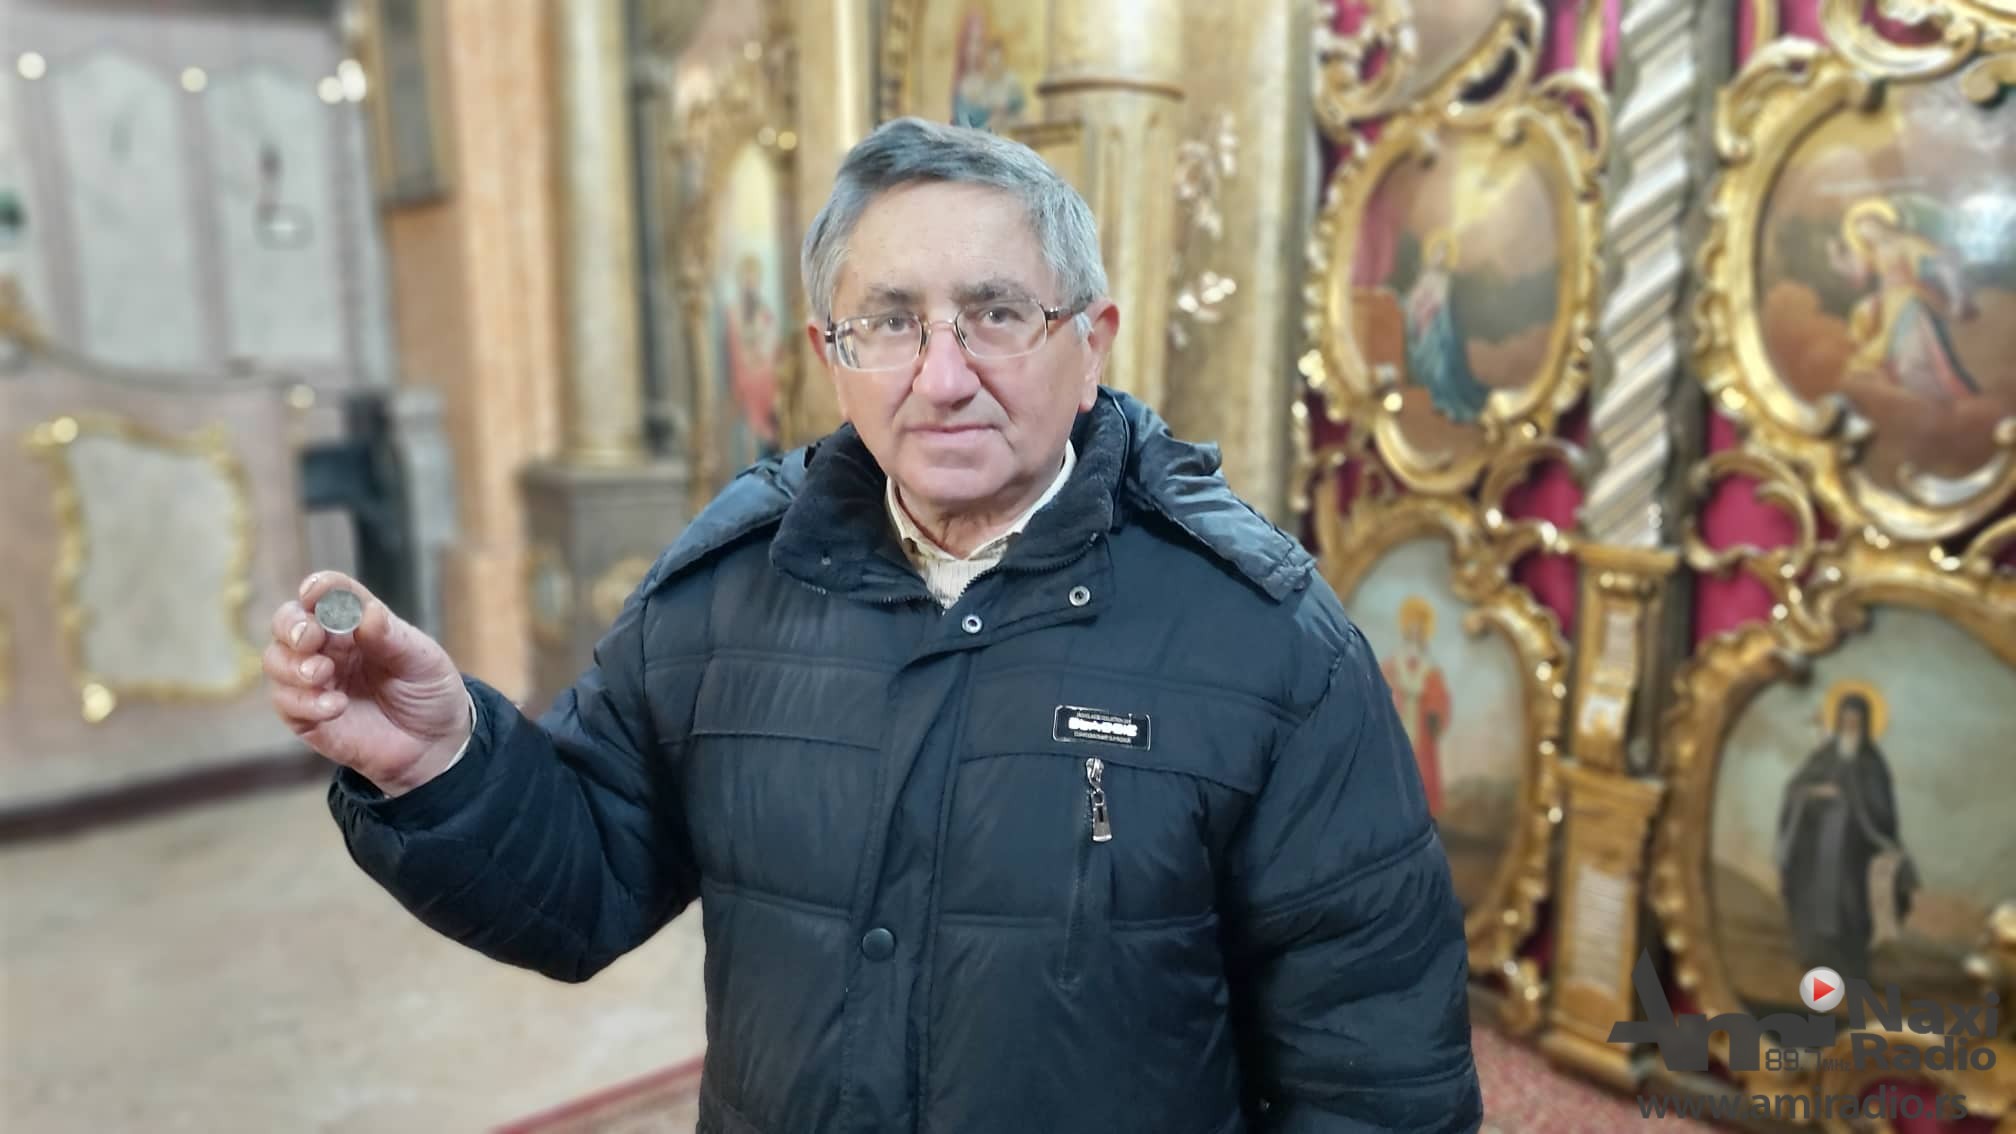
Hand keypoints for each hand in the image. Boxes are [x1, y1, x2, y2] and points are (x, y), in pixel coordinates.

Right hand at [264, 571, 471, 795]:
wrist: (434, 743)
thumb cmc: (428, 690)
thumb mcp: (422, 660)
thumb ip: (392, 637)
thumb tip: (367, 612)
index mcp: (355, 623)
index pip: (328, 594)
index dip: (318, 588)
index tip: (314, 593)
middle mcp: (328, 647)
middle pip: (287, 622)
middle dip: (291, 625)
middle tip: (311, 638)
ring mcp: (314, 681)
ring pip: (276, 660)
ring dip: (293, 665)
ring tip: (323, 674)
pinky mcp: (307, 717)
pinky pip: (286, 704)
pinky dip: (305, 702)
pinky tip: (337, 706)